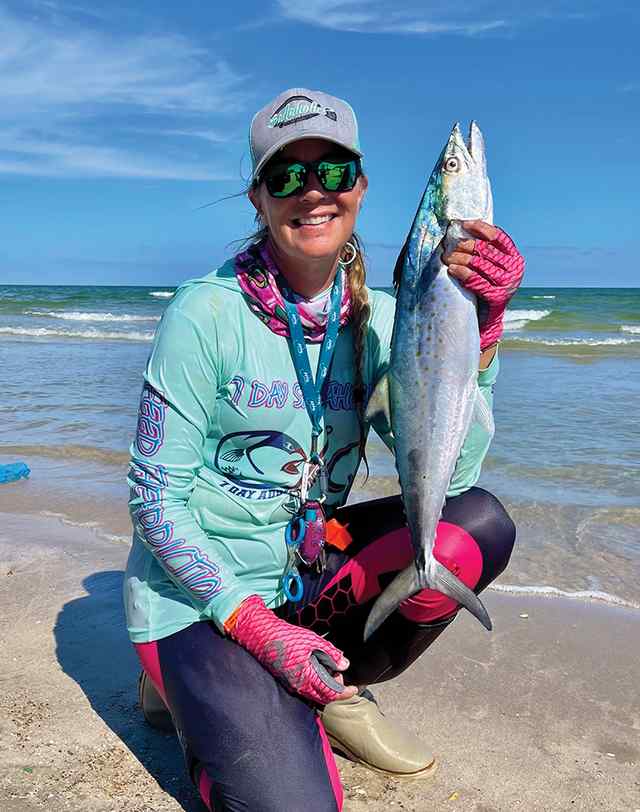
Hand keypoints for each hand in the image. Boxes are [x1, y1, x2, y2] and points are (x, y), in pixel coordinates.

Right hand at [228, 595, 356, 704]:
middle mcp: (299, 686)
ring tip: (328, 669)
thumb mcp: (313, 641)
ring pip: (314, 694)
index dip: (345, 692)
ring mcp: (292, 685)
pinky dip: (315, 683)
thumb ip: (331, 653)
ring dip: (325, 686)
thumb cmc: (286, 637)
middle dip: (335, 689)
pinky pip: (305, 689)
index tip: (354, 689)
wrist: (262, 636)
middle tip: (339, 674)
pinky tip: (316, 668)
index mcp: (308, 677)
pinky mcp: (286, 680)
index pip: (331, 693)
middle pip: (323, 697)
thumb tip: (344, 664)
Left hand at [443, 220, 524, 350]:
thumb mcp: (489, 266)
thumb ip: (484, 250)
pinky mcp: (498, 297)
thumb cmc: (485, 286)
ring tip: (447, 256)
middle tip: (448, 245)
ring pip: (481, 264)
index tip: (463, 224)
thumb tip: (462, 227)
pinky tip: (452, 269)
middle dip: (465, 245)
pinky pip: (477, 281)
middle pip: (486, 250)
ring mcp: (508, 284)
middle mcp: (514, 269)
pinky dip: (463, 273)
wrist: (489, 317)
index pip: (498, 236)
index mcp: (514, 257)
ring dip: (461, 258)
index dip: (481, 228)